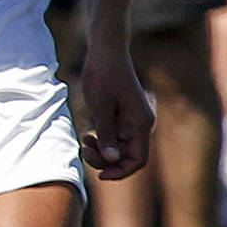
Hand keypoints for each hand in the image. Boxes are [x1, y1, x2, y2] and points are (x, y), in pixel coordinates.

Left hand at [78, 42, 155, 181]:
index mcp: (141, 123)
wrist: (105, 52)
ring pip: (118, 149)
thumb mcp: (101, 107)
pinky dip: (101, 140)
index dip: (121, 171)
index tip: (101, 175)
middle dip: (106, 160)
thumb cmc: (104, 76)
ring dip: (102, 151)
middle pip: (127, 157)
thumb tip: (112, 160)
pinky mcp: (121, 116)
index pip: (138, 160)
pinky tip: (88, 136)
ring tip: (85, 141)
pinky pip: (113, 138)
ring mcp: (131, 121)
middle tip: (85, 151)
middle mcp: (140, 124)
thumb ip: (107, 134)